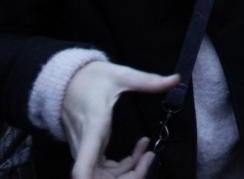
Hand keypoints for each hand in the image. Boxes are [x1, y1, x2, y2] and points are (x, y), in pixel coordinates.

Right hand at [61, 61, 178, 178]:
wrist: (68, 79)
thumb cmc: (92, 77)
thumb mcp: (121, 75)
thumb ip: (148, 81)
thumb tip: (175, 79)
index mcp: (93, 128)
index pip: (83, 167)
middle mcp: (85, 144)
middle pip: (98, 178)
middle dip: (128, 177)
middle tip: (149, 159)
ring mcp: (84, 149)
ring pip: (102, 176)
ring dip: (127, 173)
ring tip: (148, 154)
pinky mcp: (87, 150)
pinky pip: (102, 169)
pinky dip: (121, 167)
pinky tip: (137, 153)